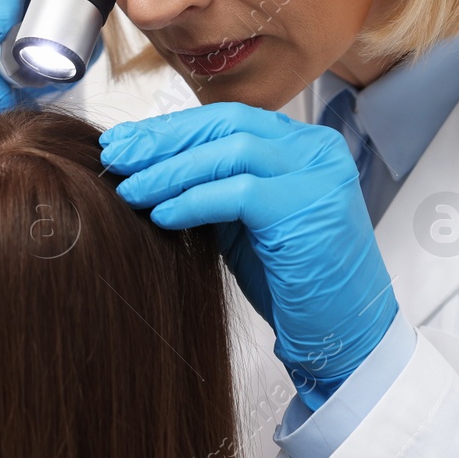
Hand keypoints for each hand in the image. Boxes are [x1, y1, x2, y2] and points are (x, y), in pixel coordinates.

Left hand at [100, 102, 397, 391]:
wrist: (344, 337)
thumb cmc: (294, 284)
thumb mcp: (246, 223)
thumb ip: (214, 188)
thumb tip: (147, 167)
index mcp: (304, 146)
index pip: (229, 119)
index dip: (173, 128)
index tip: (126, 142)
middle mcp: (316, 150)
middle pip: (227, 124)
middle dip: (164, 139)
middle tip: (114, 156)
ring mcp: (317, 175)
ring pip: (230, 151)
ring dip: (170, 170)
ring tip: (128, 189)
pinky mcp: (307, 207)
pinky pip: (238, 192)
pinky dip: (193, 201)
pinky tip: (161, 215)